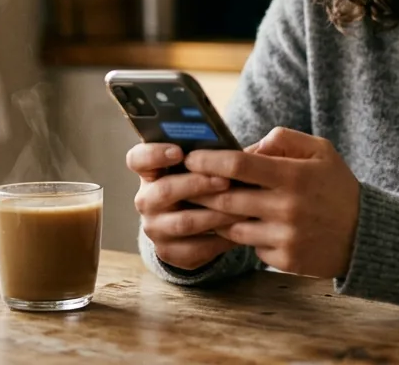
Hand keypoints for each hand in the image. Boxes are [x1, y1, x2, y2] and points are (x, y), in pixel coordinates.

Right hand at [126, 143, 245, 270]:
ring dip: (215, 214)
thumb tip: (261, 145)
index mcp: (151, 171)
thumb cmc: (206, 183)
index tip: (179, 151)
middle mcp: (146, 199)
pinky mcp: (168, 252)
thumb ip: (220, 152)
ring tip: (242, 208)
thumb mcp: (207, 165)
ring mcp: (155, 227)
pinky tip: (240, 232)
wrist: (199, 224)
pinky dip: (219, 240)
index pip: (138, 159)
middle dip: (198, 184)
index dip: (154, 154)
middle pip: (164, 190)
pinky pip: (195, 248)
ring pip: (183, 222)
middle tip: (226, 181)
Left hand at [185, 127, 360, 278]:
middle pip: (225, 199)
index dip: (209, 160)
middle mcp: (287, 208)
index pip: (238, 165)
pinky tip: (256, 228)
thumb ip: (283, 139)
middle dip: (201, 191)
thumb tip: (247, 146)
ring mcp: (285, 238)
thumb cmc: (337, 187)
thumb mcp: (321, 151)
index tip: (190, 157)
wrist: (366, 235)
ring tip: (216, 206)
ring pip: (232, 227)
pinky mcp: (285, 260)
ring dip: (221, 217)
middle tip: (187, 184)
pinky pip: (251, 248)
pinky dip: (250, 237)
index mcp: (293, 176)